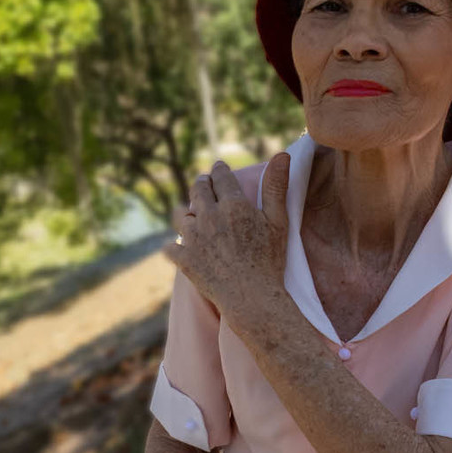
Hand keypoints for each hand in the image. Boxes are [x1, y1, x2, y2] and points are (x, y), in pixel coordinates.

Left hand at [164, 154, 290, 335]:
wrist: (252, 299)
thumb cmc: (270, 261)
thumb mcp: (278, 222)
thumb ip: (276, 187)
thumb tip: (282, 154)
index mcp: (233, 204)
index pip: (221, 176)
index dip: (219, 170)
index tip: (218, 168)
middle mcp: (209, 216)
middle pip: (198, 190)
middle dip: (201, 184)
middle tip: (203, 184)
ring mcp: (193, 237)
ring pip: (180, 215)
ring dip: (185, 212)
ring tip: (189, 214)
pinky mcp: (183, 259)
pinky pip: (170, 247)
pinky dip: (173, 246)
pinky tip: (177, 247)